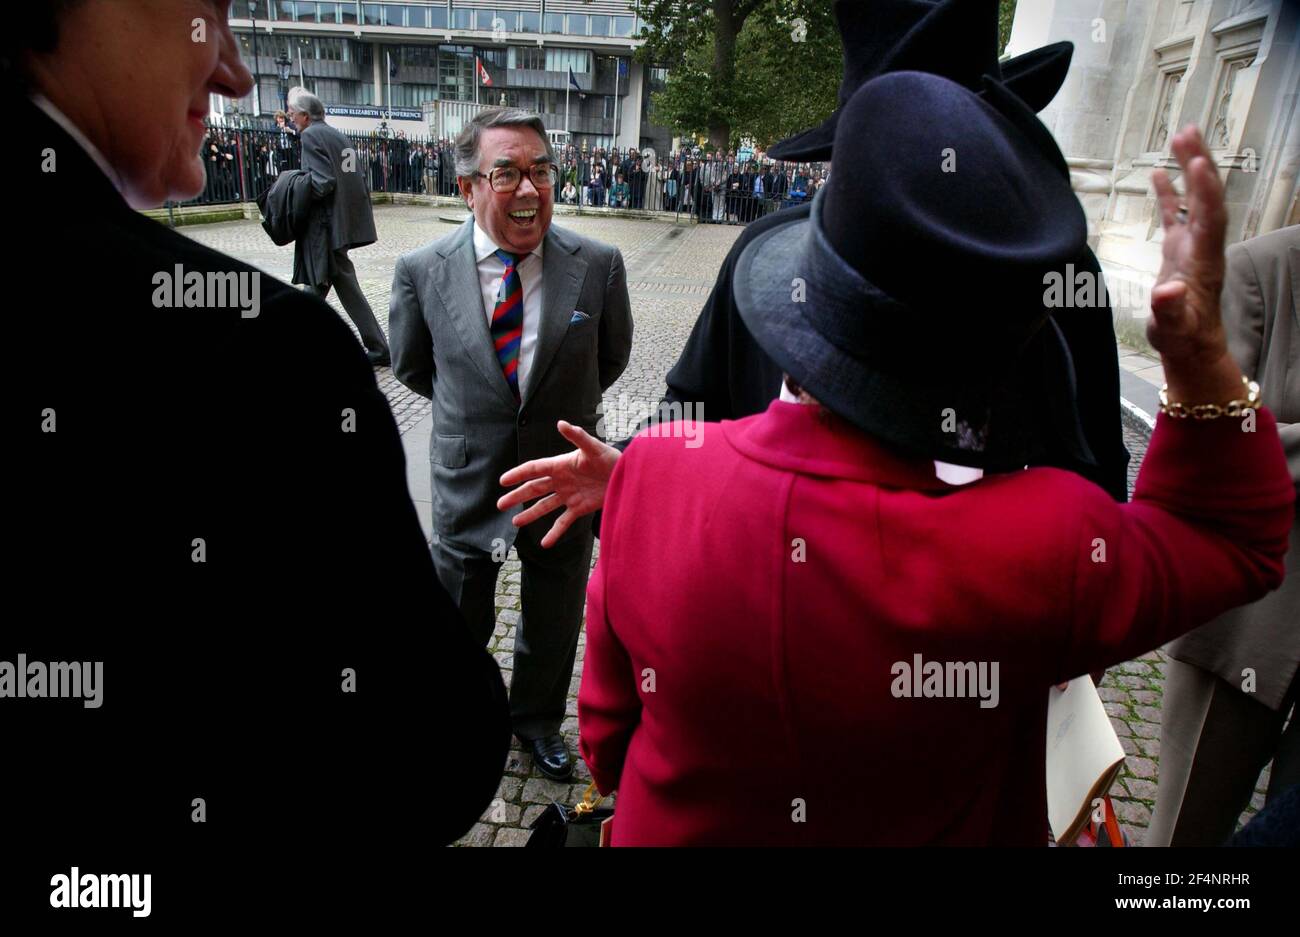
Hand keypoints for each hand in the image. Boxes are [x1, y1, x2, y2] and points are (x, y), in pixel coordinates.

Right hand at [497, 421, 619, 547]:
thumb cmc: (611, 458)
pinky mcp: (579, 508)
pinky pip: (563, 522)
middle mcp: (561, 480)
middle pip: (534, 489)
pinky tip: (544, 543)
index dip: (518, 474)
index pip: (534, 469)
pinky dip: (554, 533)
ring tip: (515, 522)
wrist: (628, 475)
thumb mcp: (594, 447)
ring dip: (530, 514)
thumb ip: (578, 436)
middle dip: (517, 496)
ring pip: (544, 506)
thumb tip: (561, 423)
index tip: (503, 481)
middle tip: (500, 504)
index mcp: (560, 465)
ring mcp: (569, 495)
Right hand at [1149, 125, 1244, 403]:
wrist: (1191, 347)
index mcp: (1203, 261)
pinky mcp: (1178, 250)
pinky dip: (1169, 191)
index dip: (1205, 191)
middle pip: (1206, 196)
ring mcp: (1191, 245)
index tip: (1197, 163)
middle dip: (1199, 163)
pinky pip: (1175, 213)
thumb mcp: (1174, 328)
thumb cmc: (1182, 338)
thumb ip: (1170, 309)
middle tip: (1189, 131)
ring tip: (1180, 136)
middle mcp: (1202, 246)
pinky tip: (1157, 171)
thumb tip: (1167, 291)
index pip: (1209, 218)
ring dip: (1188, 167)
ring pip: (1194, 198)